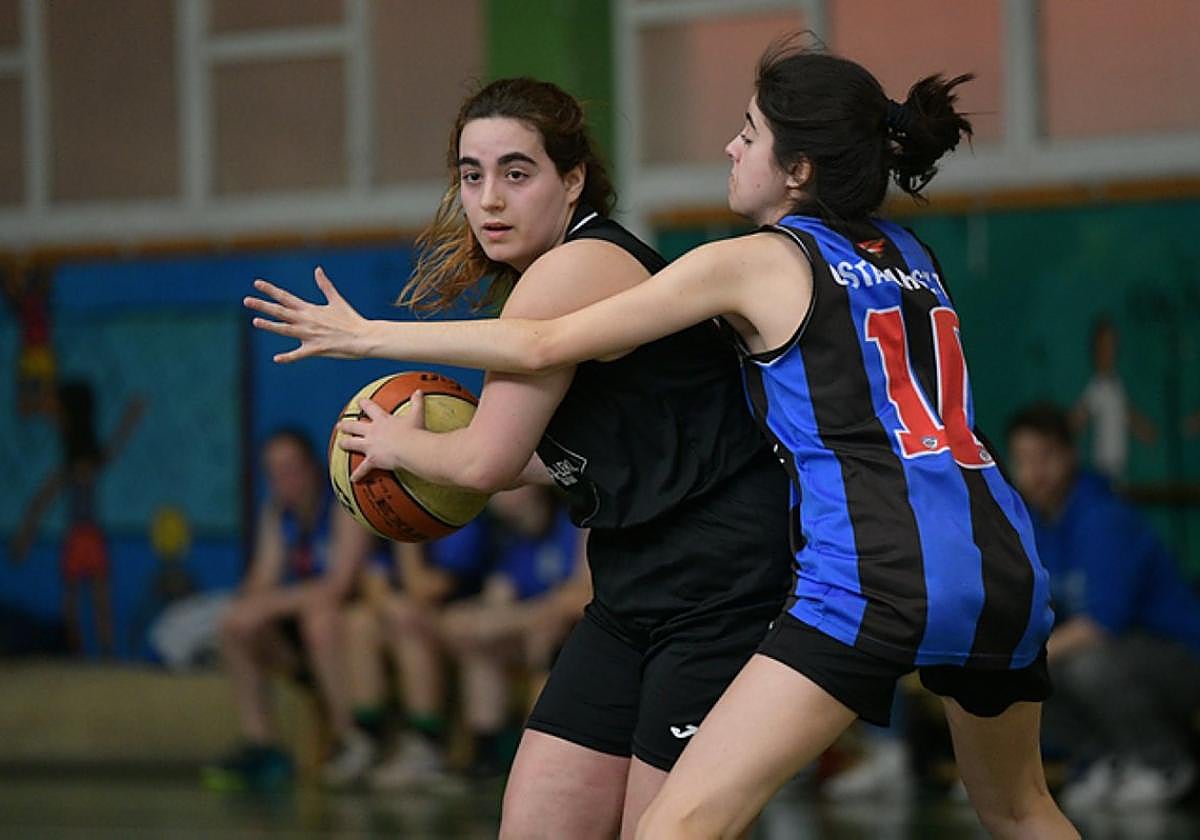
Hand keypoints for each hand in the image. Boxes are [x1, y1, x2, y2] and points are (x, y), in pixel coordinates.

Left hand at [244, 267, 370, 362]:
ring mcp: (310, 335)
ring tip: (256, 321)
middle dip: (263, 305)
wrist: (363, 337)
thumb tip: (317, 270)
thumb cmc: (351, 319)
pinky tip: (277, 359)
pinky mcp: (316, 348)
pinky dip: (288, 357)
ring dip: (270, 325)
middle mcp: (307, 320)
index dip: (270, 290)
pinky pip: (299, 354)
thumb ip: (325, 285)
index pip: (286, 297)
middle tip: (247, 300)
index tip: (257, 284)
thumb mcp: (336, 300)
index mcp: (310, 309)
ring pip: (285, 329)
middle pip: (281, 311)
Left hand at [339, 391, 428, 481]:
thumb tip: (419, 391)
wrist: (411, 447)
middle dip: (346, 425)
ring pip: (352, 444)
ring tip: (340, 444)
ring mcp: (370, 446)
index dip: (364, 404)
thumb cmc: (414, 432)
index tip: (359, 402)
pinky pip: (363, 468)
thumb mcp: (417, 415)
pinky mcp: (373, 459)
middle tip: (340, 425)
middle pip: (354, 426)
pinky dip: (358, 474)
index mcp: (382, 420)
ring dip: (345, 444)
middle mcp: (373, 431)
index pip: (370, 408)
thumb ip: (417, 402)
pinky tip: (353, 479)